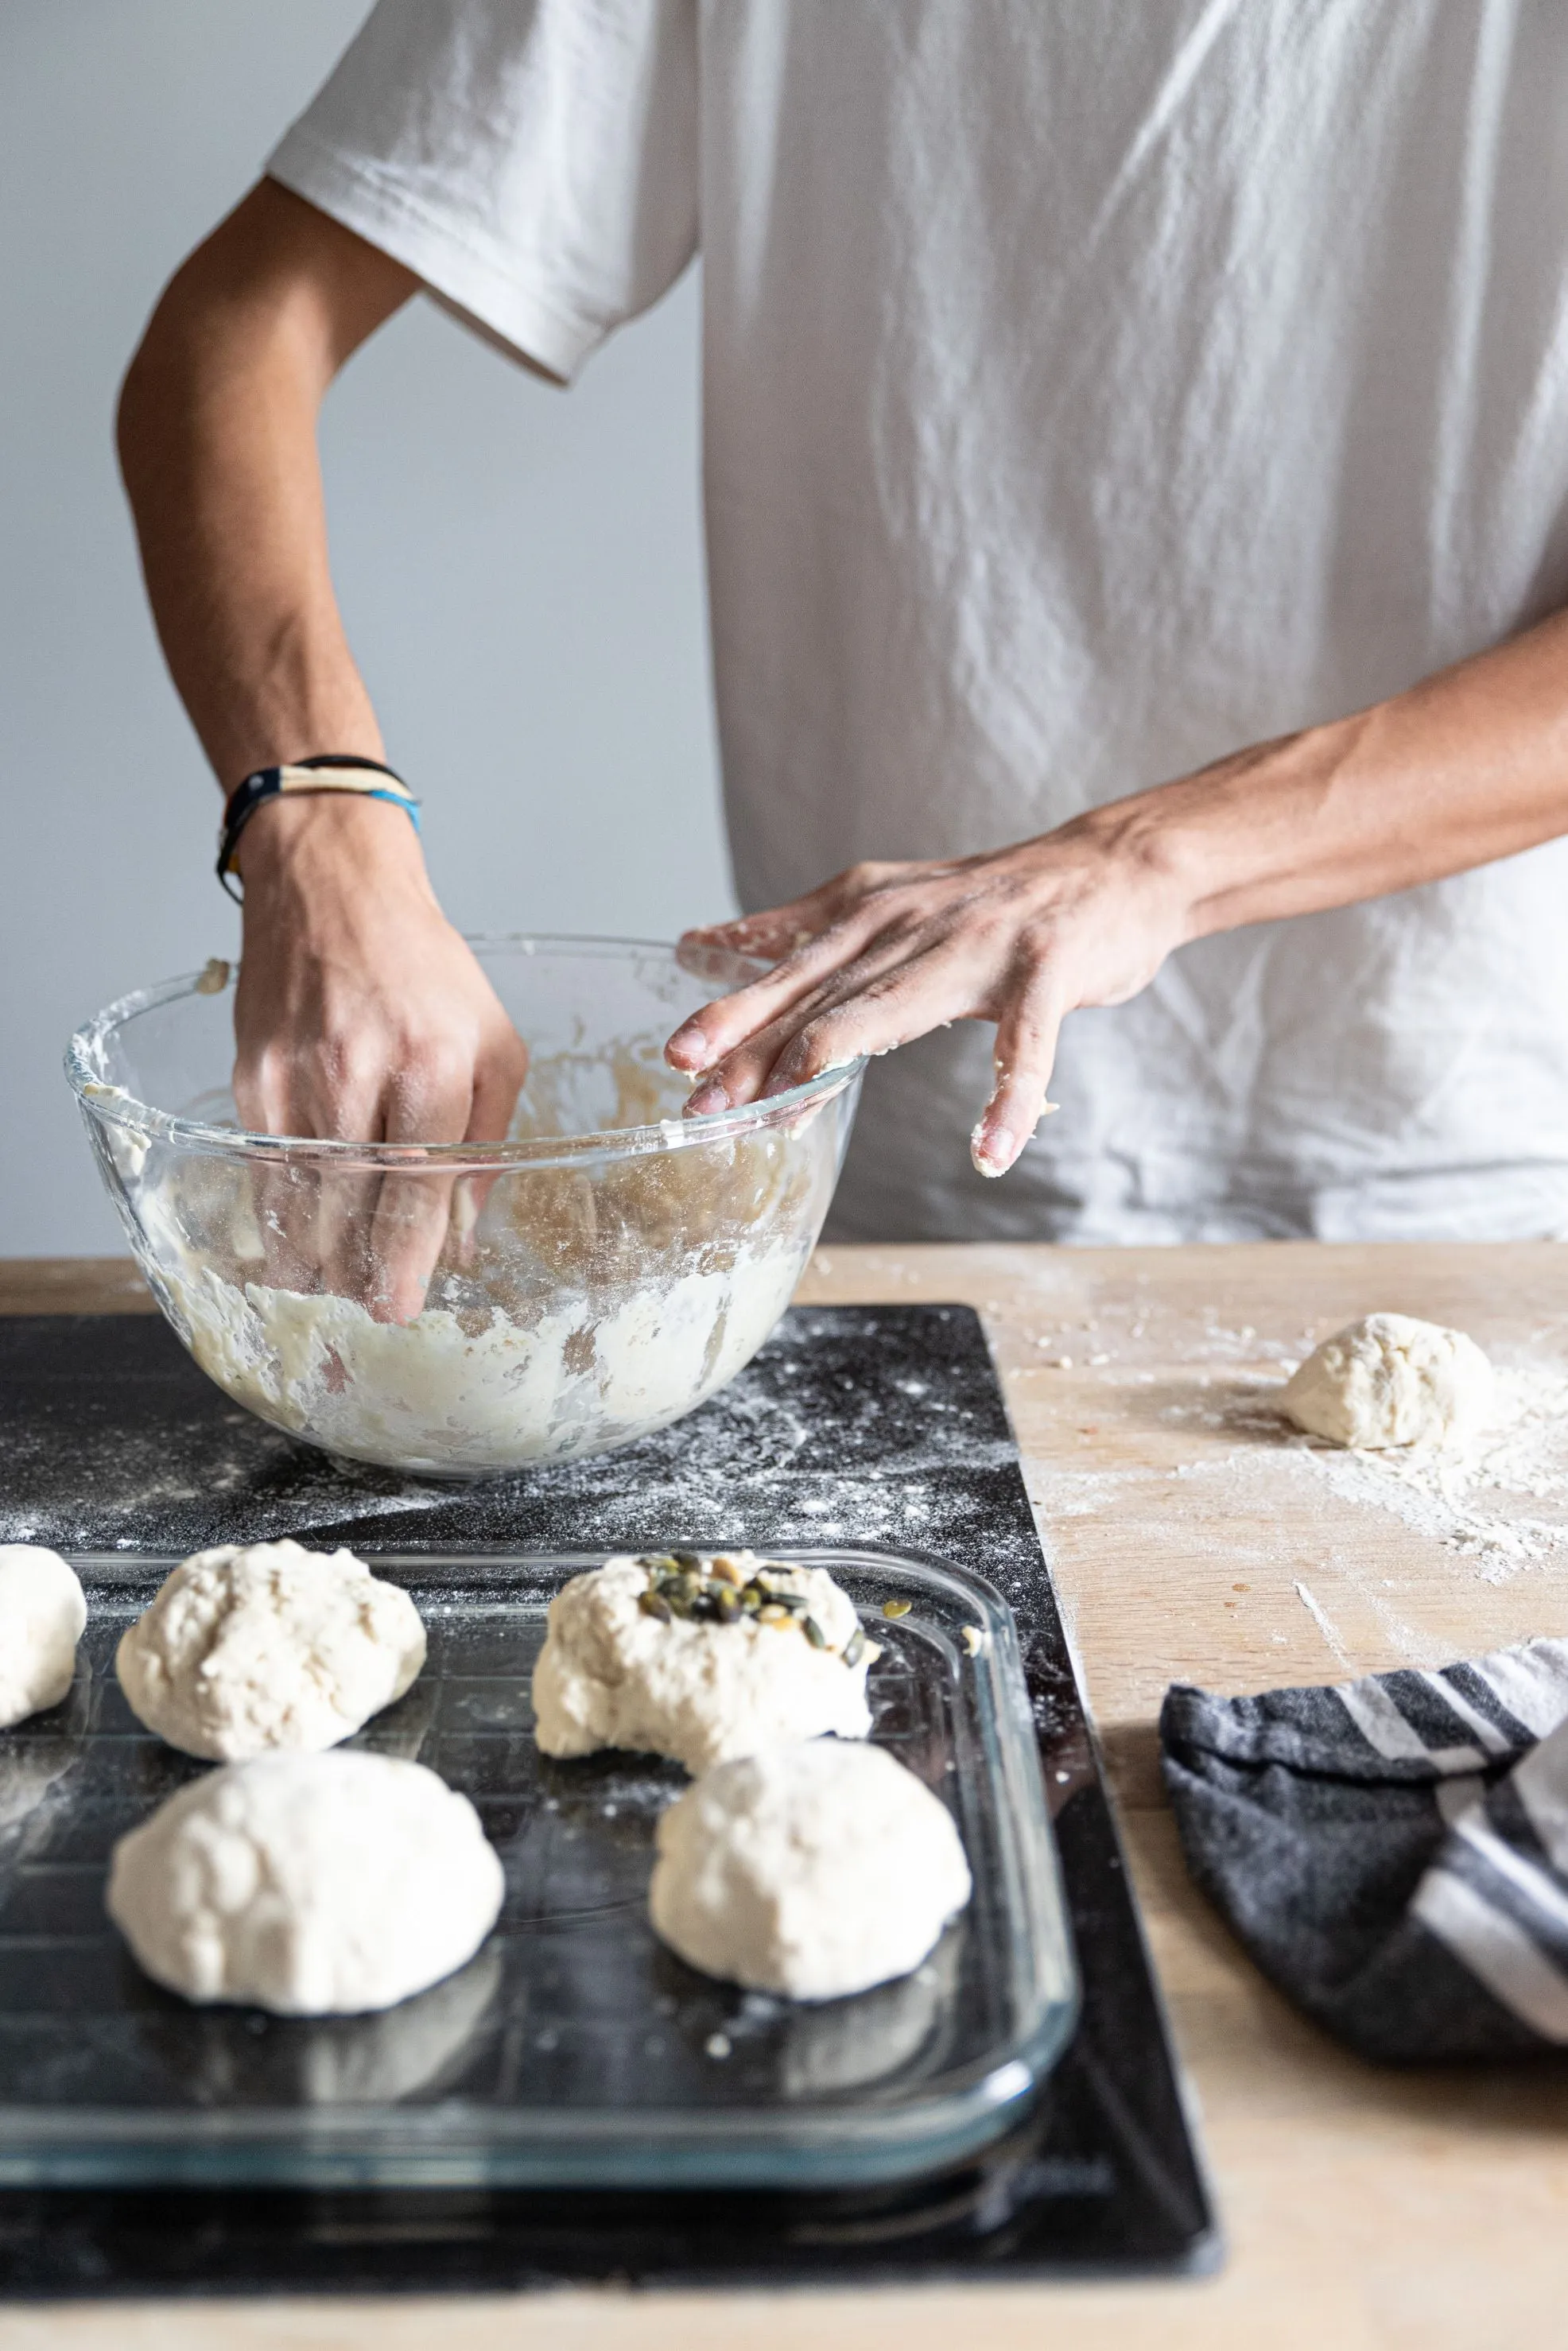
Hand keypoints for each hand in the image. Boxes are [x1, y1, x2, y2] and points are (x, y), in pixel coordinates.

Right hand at [232, 793, 528, 1319]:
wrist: (333, 891)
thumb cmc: (424, 970)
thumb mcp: (494, 1045)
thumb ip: (490, 1143)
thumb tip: (464, 1236)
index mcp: (431, 1065)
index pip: (417, 1185)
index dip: (404, 1259)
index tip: (398, 1307)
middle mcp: (357, 1071)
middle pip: (350, 1205)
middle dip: (357, 1270)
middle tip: (369, 1304)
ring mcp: (295, 1076)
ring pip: (299, 1197)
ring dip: (313, 1254)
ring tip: (331, 1284)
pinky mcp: (251, 1078)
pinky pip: (266, 1167)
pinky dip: (280, 1211)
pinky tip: (294, 1238)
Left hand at [665, 809, 1191, 1176]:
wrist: (1113, 866)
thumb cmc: (994, 899)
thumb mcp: (887, 899)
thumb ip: (801, 927)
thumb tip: (709, 941)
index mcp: (871, 911)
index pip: (790, 973)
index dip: (733, 1017)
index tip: (678, 1060)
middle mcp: (913, 924)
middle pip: (823, 991)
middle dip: (758, 1042)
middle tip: (702, 1091)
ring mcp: (980, 946)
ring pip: (898, 1004)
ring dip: (839, 1052)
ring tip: (791, 1101)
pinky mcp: (1046, 972)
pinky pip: (1026, 1045)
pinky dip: (1010, 1100)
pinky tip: (991, 1151)